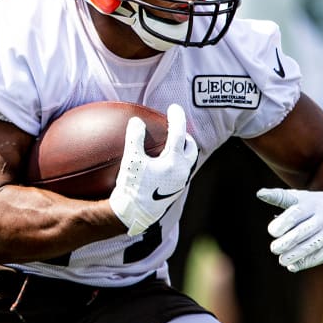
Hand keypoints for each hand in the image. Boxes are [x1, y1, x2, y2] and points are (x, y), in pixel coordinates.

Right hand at [109, 104, 198, 235]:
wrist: (135, 215)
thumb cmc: (133, 188)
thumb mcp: (131, 161)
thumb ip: (135, 138)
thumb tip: (136, 121)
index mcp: (174, 162)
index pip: (179, 133)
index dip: (177, 117)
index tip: (173, 107)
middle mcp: (182, 172)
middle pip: (191, 148)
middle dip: (186, 136)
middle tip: (176, 128)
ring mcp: (180, 183)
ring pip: (188, 161)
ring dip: (183, 150)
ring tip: (172, 144)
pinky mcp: (174, 191)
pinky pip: (180, 171)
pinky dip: (176, 161)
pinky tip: (162, 163)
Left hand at [257, 188, 322, 271]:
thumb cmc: (313, 204)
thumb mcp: (299, 197)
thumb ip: (279, 197)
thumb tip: (259, 193)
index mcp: (312, 205)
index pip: (297, 214)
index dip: (283, 223)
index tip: (271, 231)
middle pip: (303, 232)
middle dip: (287, 242)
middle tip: (273, 248)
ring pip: (312, 246)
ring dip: (295, 255)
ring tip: (281, 260)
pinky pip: (319, 256)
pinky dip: (306, 262)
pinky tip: (292, 266)